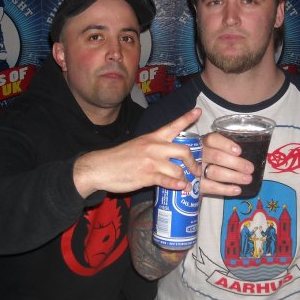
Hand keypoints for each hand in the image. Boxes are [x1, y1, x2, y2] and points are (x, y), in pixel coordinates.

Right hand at [73, 108, 202, 196]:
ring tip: (188, 185)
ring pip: (178, 169)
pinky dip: (177, 185)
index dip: (187, 118)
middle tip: (197, 171)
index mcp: (152, 137)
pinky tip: (182, 188)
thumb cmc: (119, 157)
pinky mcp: (147, 176)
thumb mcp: (138, 145)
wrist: (100, 166)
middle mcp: (154, 147)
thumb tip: (170, 157)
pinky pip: (167, 181)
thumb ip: (154, 148)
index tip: (198, 111)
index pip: (173, 125)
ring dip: (186, 179)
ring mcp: (151, 162)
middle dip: (194, 162)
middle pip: (183, 151)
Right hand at [199, 132, 253, 196]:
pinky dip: (225, 189)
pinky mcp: (196, 184)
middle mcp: (198, 154)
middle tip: (250, 168)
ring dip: (233, 176)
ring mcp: (195, 170)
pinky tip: (237, 190)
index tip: (239, 151)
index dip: (226, 145)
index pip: (213, 140)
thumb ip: (224, 148)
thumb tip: (248, 153)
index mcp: (203, 142)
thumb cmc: (207, 156)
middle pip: (217, 157)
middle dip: (236, 163)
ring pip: (215, 172)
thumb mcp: (212, 147)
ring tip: (247, 179)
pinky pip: (210, 187)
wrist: (186, 170)